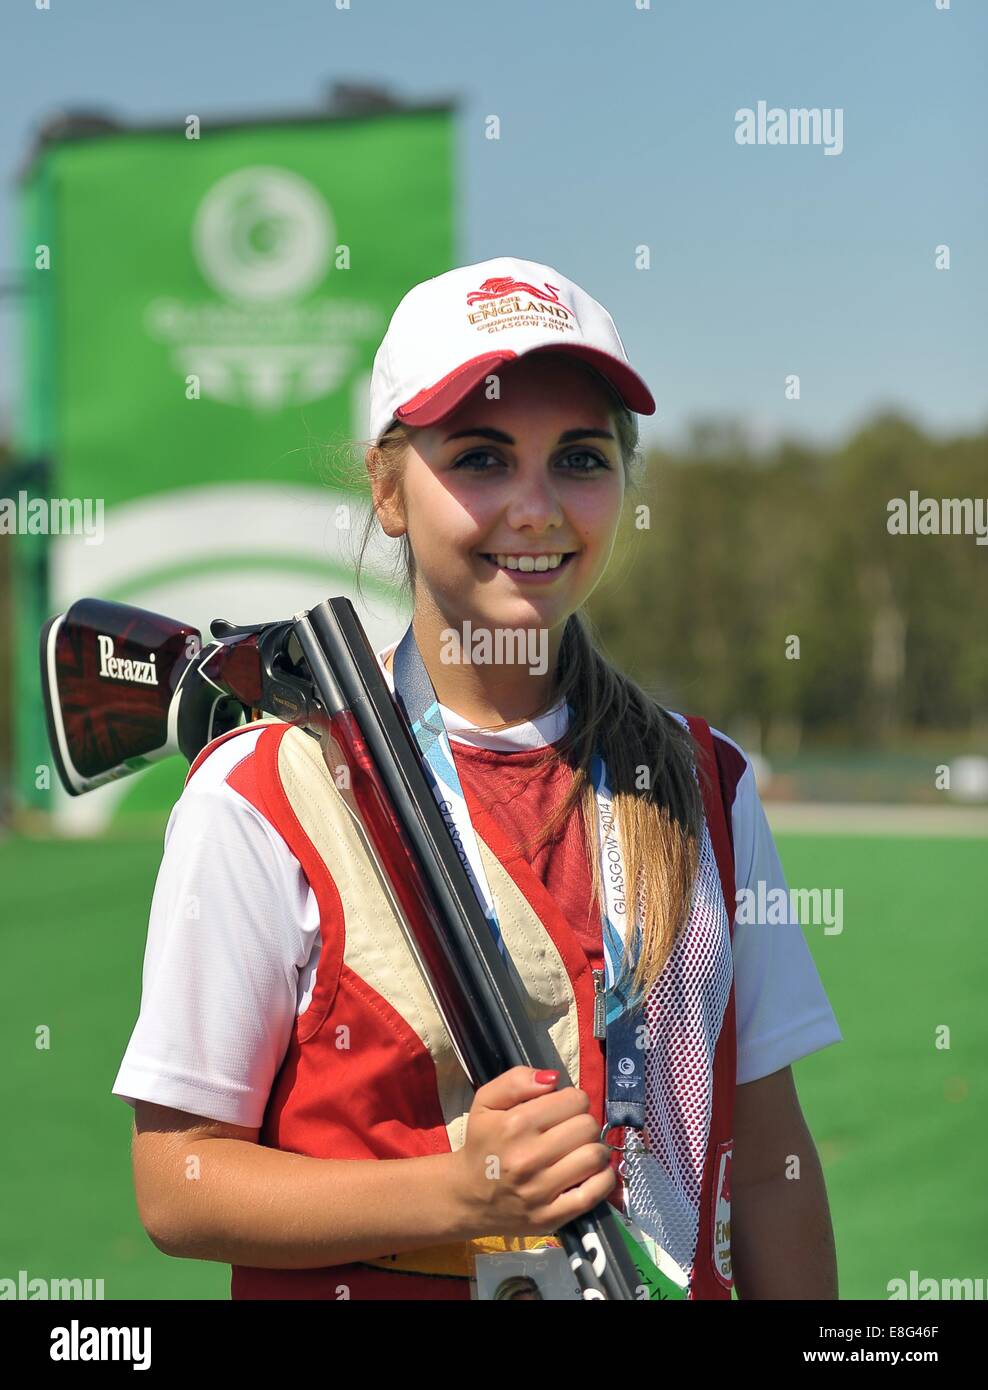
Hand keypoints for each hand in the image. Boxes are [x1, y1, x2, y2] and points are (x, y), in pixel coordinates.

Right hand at [449, 1066, 615, 1237]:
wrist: (467, 1197)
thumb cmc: (482, 1144)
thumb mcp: (486, 1102)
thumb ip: (516, 1080)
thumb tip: (553, 1078)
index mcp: (514, 1125)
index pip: (573, 1100)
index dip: (572, 1100)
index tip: (563, 1109)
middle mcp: (528, 1158)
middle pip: (587, 1126)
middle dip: (583, 1123)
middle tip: (571, 1131)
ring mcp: (541, 1190)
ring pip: (595, 1156)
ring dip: (595, 1149)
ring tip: (580, 1150)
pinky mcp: (552, 1217)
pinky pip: (595, 1193)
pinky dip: (603, 1179)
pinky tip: (590, 1172)